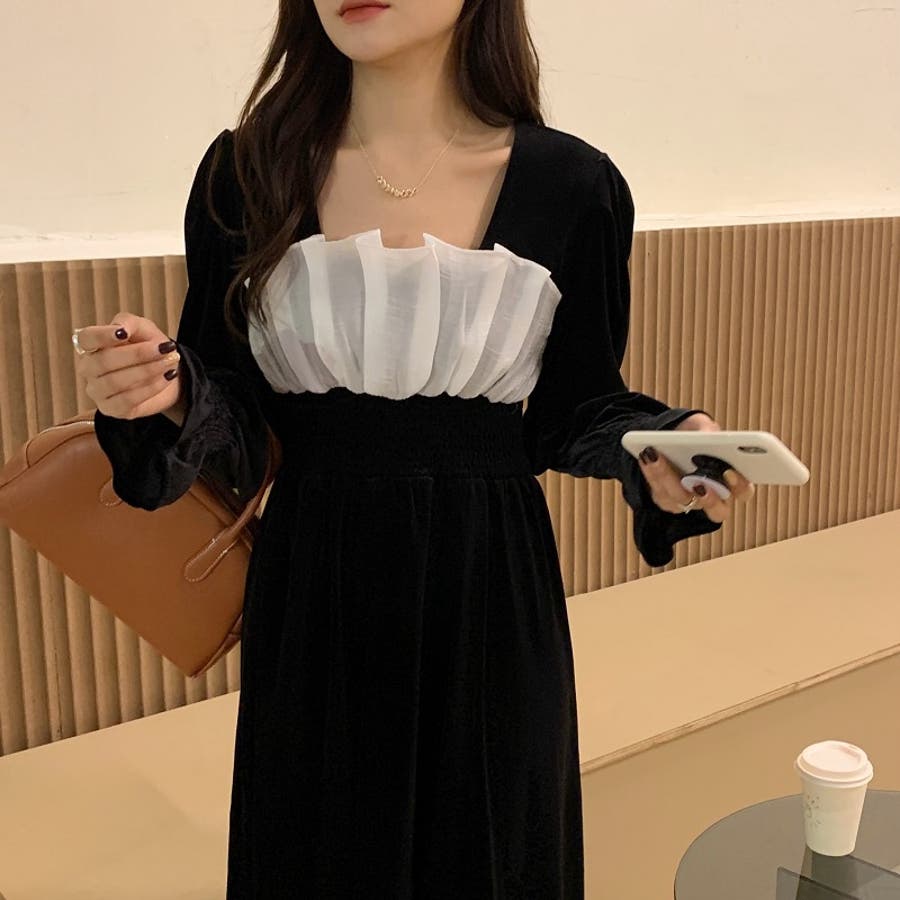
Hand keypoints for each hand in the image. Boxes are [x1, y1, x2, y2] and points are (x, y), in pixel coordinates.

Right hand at [73, 312, 182, 419]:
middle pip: (103, 361)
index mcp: (92, 346)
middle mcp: (89, 369)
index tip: (124, 334)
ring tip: (169, 363)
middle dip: (137, 354)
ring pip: (115, 382)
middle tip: (164, 349)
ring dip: (146, 371)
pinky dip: (150, 388)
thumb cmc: (149, 346)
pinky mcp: (112, 409)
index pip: (85, 339)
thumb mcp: (143, 329)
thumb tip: (120, 329)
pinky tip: (166, 378)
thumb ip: (130, 323)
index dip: (101, 336)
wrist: (168, 372)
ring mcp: (98, 391)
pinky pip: (127, 400)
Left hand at [637, 412, 754, 522]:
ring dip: (668, 478)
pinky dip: (653, 473)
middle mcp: (714, 497)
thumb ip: (708, 429)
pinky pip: (660, 494)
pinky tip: (646, 454)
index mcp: (732, 480)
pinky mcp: (667, 501)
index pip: (744, 491)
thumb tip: (708, 436)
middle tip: (698, 481)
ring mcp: (690, 502)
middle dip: (708, 496)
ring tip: (657, 454)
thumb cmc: (692, 434)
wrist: (664, 438)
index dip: (740, 485)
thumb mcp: (700, 425)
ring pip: (682, 500)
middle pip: (717, 510)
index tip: (729, 471)